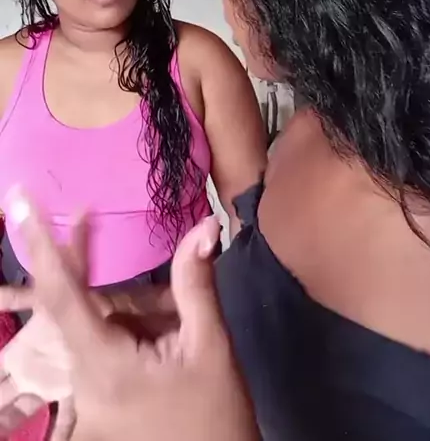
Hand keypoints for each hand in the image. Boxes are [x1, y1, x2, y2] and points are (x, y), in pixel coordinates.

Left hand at [3, 193, 259, 440]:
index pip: (61, 296)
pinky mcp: (97, 406)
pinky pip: (100, 349)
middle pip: (72, 308)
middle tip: (84, 216)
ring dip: (121, 303)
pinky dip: (122, 323)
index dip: (40, 248)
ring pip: (91, 328)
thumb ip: (196, 284)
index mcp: (103, 365)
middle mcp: (83, 381)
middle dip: (79, 262)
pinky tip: (156, 326)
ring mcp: (86, 398)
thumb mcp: (211, 346)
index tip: (22, 205)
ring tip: (150, 300)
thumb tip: (205, 225)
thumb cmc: (215, 416)